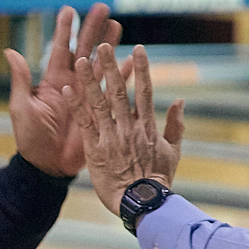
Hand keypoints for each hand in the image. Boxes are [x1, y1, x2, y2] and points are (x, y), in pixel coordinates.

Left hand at [5, 4, 121, 178]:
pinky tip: (131, 60)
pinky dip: (122, 75)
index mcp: (53, 81)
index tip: (69, 9)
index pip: (60, 49)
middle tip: (102, 8)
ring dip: (109, 45)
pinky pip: (113, 89)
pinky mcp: (100, 110)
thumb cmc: (29, 139)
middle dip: (93, 29)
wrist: (47, 165)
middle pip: (84, 50)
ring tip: (117, 25)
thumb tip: (10, 51)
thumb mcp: (21, 108)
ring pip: (101, 64)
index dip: (65, 29)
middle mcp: (72, 83)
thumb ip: (21, 80)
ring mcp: (88, 95)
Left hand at [70, 42, 183, 216]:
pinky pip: (85, 123)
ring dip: (90, 80)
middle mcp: (129, 127)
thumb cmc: (159, 180)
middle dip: (111, 66)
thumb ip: (176, 125)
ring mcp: (111, 137)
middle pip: (119, 91)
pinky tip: (67, 89)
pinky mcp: (95, 149)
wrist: (143, 204)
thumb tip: (181, 100)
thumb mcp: (173, 151)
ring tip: (83, 59)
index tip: (138, 48)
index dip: (142, 69)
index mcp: (147, 126)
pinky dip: (76, 105)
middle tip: (104, 44)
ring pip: (99, 102)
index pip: (145, 91)